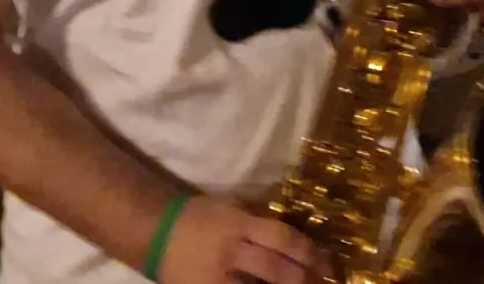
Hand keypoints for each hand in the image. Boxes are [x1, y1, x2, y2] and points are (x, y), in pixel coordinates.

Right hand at [156, 196, 324, 283]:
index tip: (327, 263)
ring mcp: (217, 278)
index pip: (283, 238)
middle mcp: (231, 251)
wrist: (156, 232)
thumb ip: (260, 218)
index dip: (309, 253)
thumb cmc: (198, 216)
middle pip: (277, 269)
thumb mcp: (232, 207)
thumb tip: (297, 232)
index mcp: (239, 225)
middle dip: (305, 280)